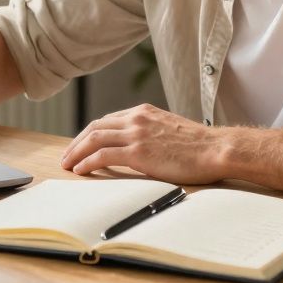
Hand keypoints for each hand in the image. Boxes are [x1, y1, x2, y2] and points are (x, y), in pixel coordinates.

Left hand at [59, 104, 229, 184]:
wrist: (216, 149)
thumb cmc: (199, 146)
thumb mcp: (169, 130)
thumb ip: (150, 133)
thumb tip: (139, 147)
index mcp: (143, 112)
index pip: (107, 120)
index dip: (90, 133)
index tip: (81, 145)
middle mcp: (136, 118)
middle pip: (94, 126)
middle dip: (77, 142)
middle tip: (67, 156)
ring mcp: (136, 134)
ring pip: (94, 139)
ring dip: (76, 152)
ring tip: (68, 164)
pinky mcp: (138, 151)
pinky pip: (103, 155)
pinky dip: (88, 162)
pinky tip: (82, 170)